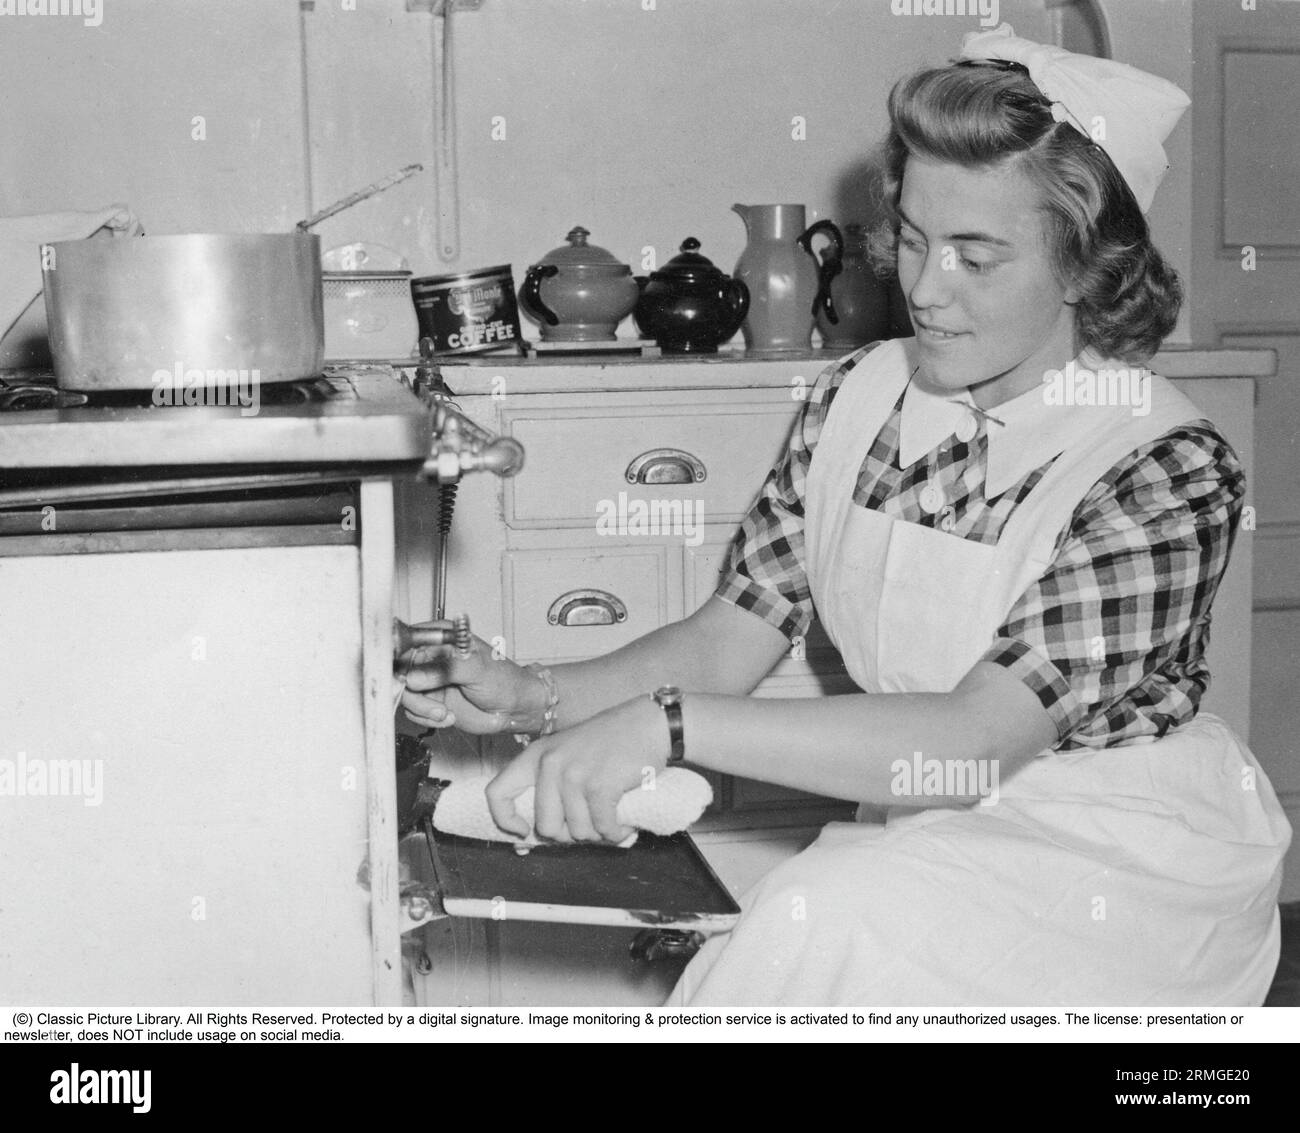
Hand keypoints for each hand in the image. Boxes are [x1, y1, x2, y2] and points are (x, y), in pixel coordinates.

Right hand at [395, 628, 541, 734]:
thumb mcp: (476, 669)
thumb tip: (413, 677)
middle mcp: (430, 657)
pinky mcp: (430, 700)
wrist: (514, 708)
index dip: (398, 659)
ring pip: (404, 694)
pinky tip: (447, 717)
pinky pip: (412, 711)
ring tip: (445, 714)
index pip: (406, 642)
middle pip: (399, 671)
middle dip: (412, 693)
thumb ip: (444, 669)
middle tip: (433, 707)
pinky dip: (426, 718)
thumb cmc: (504, 680)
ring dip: (422, 709)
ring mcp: (428, 679)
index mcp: (440, 637)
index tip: (404, 678)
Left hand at [486, 695, 667, 843]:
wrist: (649, 723)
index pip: (497, 793)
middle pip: (546, 827)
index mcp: (536, 756)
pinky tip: (624, 824)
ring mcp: (574, 774)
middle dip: (571, 835)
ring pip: (578, 832)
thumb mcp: (569, 755)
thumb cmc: (611, 743)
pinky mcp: (600, 785)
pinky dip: (616, 833)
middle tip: (591, 824)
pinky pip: (603, 829)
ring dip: (599, 834)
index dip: (505, 820)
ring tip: (611, 818)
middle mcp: (550, 764)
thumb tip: (528, 841)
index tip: (523, 832)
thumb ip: (550, 788)